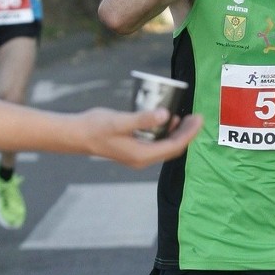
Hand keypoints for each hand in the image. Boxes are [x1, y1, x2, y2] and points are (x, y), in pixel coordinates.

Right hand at [79, 108, 203, 166]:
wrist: (76, 135)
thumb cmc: (95, 127)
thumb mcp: (120, 121)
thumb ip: (143, 119)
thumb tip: (165, 115)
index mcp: (142, 154)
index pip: (174, 146)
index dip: (189, 132)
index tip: (198, 118)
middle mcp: (142, 158)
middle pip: (173, 148)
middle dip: (187, 133)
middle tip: (196, 116)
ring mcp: (137, 156)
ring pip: (165, 146)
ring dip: (177, 133)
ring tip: (185, 117)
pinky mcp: (133, 149)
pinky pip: (156, 143)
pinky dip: (165, 132)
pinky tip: (166, 119)